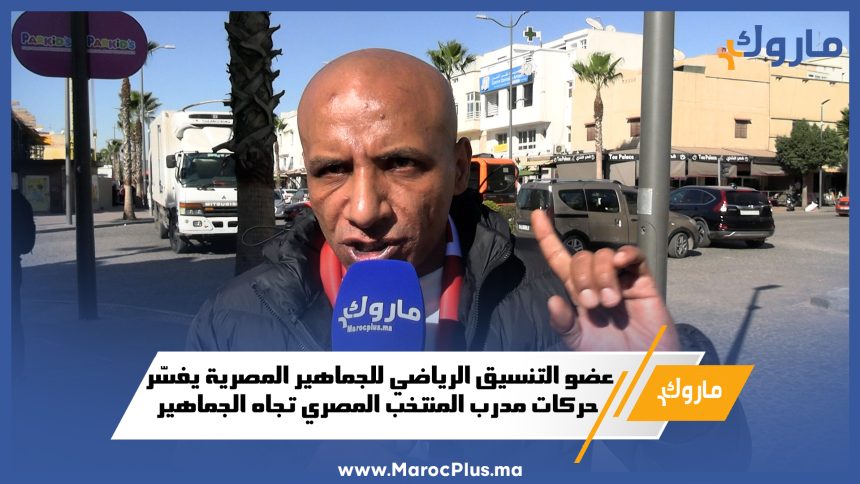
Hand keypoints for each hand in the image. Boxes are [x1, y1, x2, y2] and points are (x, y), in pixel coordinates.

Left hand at [531, 210, 679, 350]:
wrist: (643, 369)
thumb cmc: (611, 357)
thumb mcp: (579, 343)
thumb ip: (564, 324)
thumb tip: (552, 300)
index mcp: (578, 293)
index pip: (559, 258)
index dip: (548, 236)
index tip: (539, 214)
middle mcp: (597, 282)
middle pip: (582, 257)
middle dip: (582, 278)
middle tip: (592, 305)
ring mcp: (620, 280)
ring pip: (603, 255)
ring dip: (601, 277)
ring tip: (610, 303)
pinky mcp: (643, 282)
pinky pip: (633, 256)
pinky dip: (625, 254)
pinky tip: (620, 263)